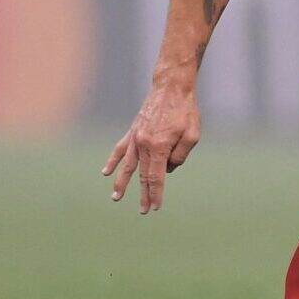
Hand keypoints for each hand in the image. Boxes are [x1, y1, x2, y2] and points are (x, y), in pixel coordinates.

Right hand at [103, 80, 201, 213]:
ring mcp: (136, 137)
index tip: (155, 207)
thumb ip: (180, 156)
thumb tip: (168, 169)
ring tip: (116, 197)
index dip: (156, 194)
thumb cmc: (185, 111)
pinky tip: (106, 172)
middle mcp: (144, 144)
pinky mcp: (133, 131)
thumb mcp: (192, 135)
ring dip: (121, 182)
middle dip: (143, 194)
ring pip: (127, 165)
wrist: (172, 87)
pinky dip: (113, 161)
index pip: (156, 177)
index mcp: (160, 146)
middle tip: (143, 210)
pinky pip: (120, 148)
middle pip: (142, 175)